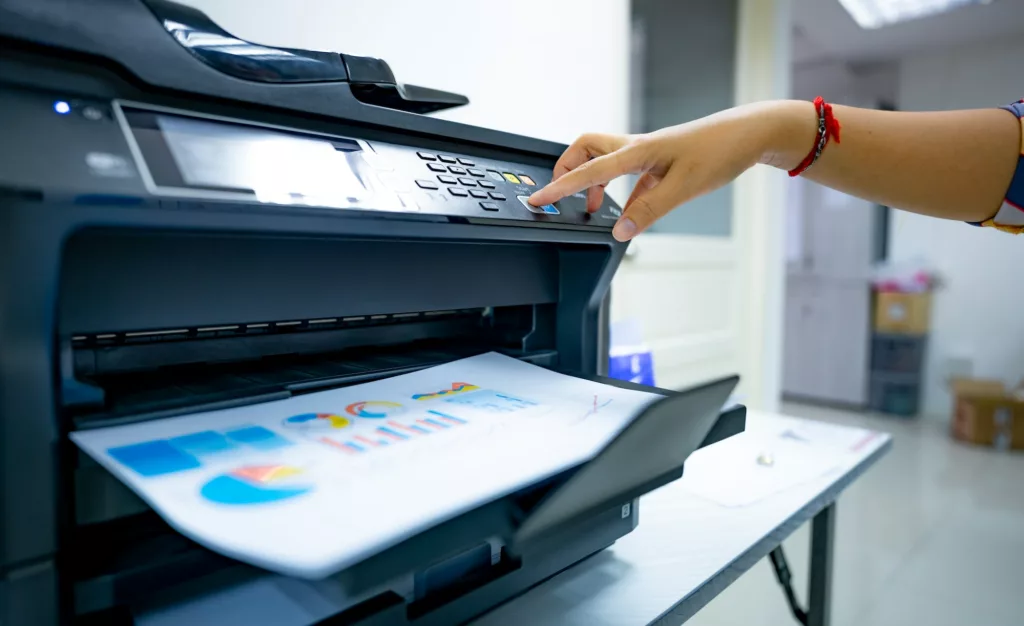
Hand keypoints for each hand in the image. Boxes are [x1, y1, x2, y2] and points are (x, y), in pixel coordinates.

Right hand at [528, 102, 810, 240]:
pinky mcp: (660, 161)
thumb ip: (649, 211)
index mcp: (637, 151)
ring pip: (605, 161)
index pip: (587, 171)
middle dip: (567, 169)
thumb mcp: (684, 187)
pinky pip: (628, 176)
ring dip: (592, 181)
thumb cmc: (720, 151)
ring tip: (592, 208)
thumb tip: (619, 231)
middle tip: (559, 194)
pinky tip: (627, 211)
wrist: (749, 134)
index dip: (559, 187)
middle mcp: (637, 147)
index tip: (537, 199)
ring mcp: (648, 153)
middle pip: (586, 149)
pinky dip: (619, 192)